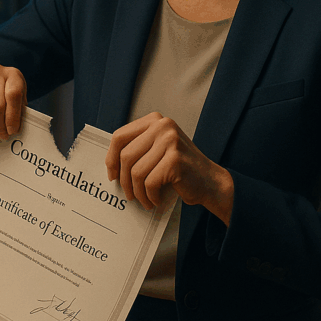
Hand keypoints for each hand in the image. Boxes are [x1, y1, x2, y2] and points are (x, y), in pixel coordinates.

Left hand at [105, 112, 233, 224]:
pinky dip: (150, 196)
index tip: (112, 174)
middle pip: (126, 156)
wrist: (210, 182)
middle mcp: (162, 126)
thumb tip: (109, 162)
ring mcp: (170, 140)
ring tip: (144, 199)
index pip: (120, 136)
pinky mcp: (175, 159)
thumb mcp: (158, 149)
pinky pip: (149, 182)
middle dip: (124, 180)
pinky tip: (156, 200)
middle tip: (129, 194)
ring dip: (137, 192)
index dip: (111, 158)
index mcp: (155, 120)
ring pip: (136, 171)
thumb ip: (138, 147)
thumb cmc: (180, 169)